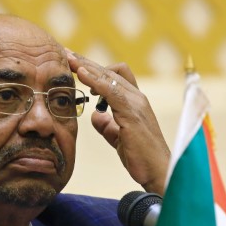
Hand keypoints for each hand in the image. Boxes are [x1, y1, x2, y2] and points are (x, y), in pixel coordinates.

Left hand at [66, 50, 170, 195]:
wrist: (158, 171)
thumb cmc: (140, 157)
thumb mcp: (118, 137)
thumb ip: (107, 125)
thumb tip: (94, 116)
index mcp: (134, 102)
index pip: (113, 76)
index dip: (94, 69)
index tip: (75, 65)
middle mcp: (137, 97)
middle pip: (109, 71)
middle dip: (87, 62)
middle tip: (67, 54)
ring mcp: (136, 103)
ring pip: (110, 76)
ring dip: (88, 66)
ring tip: (70, 60)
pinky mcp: (133, 113)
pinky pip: (111, 91)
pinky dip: (95, 80)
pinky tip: (82, 74)